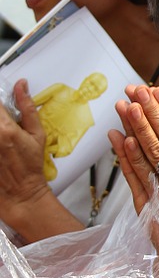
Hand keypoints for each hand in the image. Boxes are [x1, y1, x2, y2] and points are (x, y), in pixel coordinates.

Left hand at [0, 79, 51, 223]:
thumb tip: (21, 85)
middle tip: (3, 126)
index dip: (0, 105)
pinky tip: (1, 147)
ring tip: (3, 141)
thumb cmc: (30, 166)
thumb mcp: (36, 134)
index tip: (2, 110)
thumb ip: (27, 108)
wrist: (21, 192)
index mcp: (5, 128)